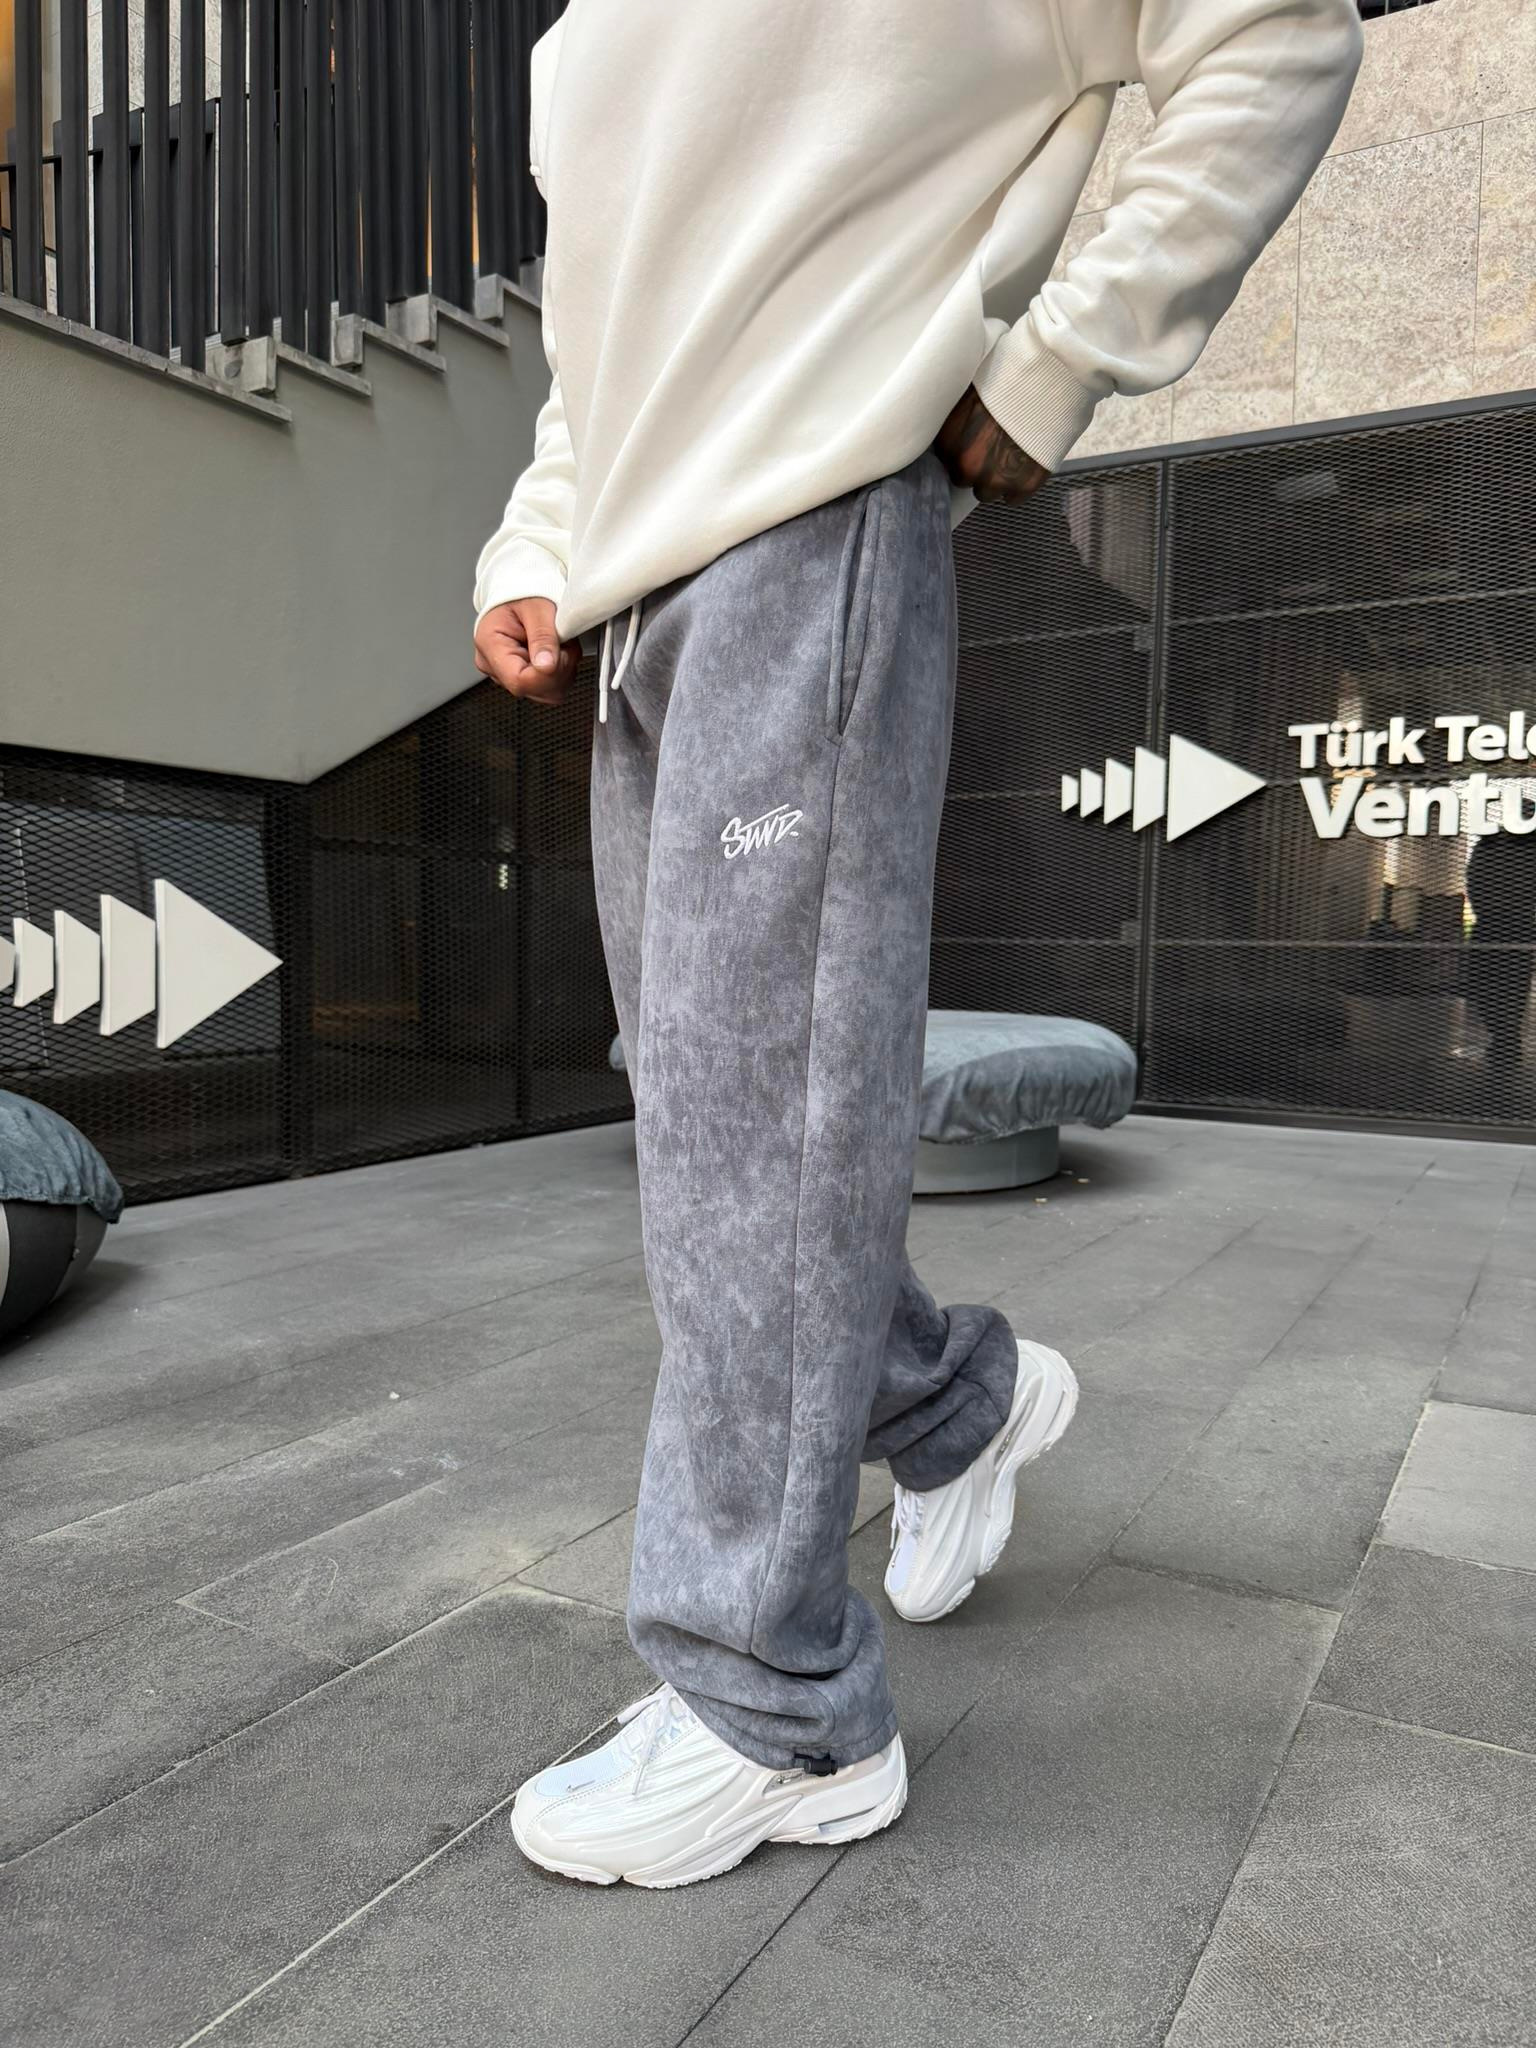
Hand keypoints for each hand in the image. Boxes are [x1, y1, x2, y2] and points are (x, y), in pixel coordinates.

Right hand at [474, 598, 580, 705]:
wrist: (519, 587)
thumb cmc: (523, 592)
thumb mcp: (538, 607)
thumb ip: (543, 637)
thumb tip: (546, 666)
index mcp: (490, 644)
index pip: (519, 680)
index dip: (547, 674)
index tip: (562, 654)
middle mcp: (493, 664)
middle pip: (533, 690)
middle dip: (559, 671)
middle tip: (564, 644)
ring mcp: (506, 673)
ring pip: (545, 693)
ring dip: (562, 672)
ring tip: (559, 645)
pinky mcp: (521, 676)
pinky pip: (548, 688)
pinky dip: (560, 673)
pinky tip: (556, 653)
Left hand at [934, 385, 1048, 506]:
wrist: (1048, 381)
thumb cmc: (1009, 380)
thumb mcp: (970, 391)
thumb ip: (958, 419)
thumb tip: (957, 431)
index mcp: (949, 443)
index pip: (945, 459)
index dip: (961, 450)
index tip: (973, 442)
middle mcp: (967, 466)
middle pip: (964, 479)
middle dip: (976, 467)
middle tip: (994, 447)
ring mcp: (995, 480)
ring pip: (986, 493)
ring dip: (995, 479)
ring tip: (1010, 455)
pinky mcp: (1022, 487)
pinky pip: (1012, 499)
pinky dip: (1018, 485)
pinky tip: (1025, 464)